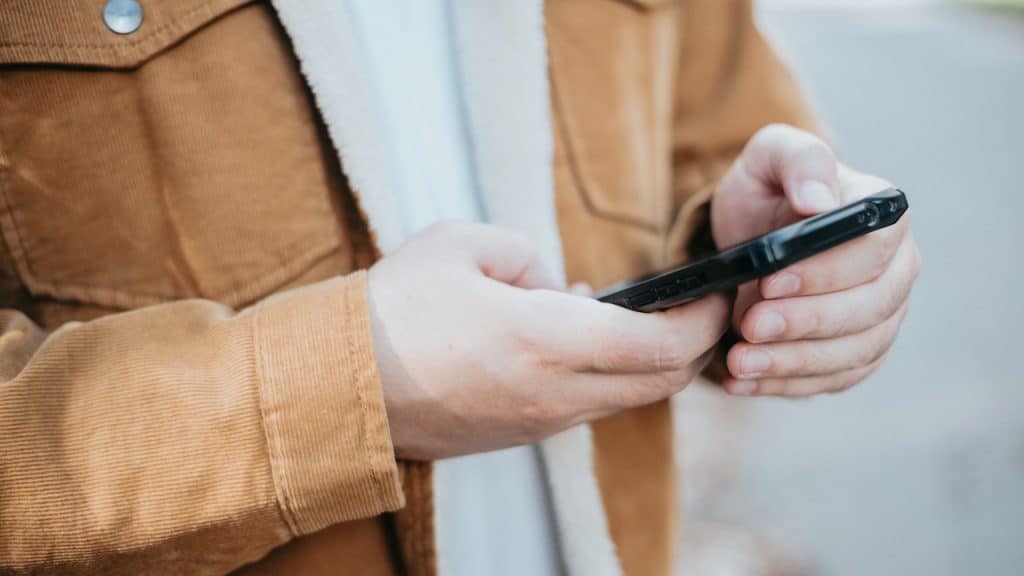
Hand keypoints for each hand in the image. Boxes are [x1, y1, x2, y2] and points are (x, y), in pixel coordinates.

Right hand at [367, 222, 728, 458]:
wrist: (340, 385)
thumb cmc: (395, 308)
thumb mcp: (463, 245)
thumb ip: (529, 257)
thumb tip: (558, 287)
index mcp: (546, 337)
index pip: (662, 344)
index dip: (703, 319)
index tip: (716, 292)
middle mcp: (555, 392)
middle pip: (661, 382)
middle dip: (694, 346)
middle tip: (698, 307)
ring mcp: (540, 422)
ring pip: (628, 399)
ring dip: (651, 364)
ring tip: (643, 318)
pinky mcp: (522, 436)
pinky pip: (589, 408)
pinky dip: (610, 378)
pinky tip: (587, 343)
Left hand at [711, 124, 920, 396]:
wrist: (751, 238)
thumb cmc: (767, 192)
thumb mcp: (769, 159)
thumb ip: (799, 162)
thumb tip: (819, 200)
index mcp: (884, 218)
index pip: (873, 250)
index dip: (824, 271)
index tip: (769, 281)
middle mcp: (896, 270)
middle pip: (871, 308)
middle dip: (806, 322)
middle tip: (749, 326)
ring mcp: (882, 317)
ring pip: (855, 352)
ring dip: (794, 362)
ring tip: (739, 361)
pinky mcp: (857, 353)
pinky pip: (835, 379)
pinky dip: (788, 385)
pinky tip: (744, 383)